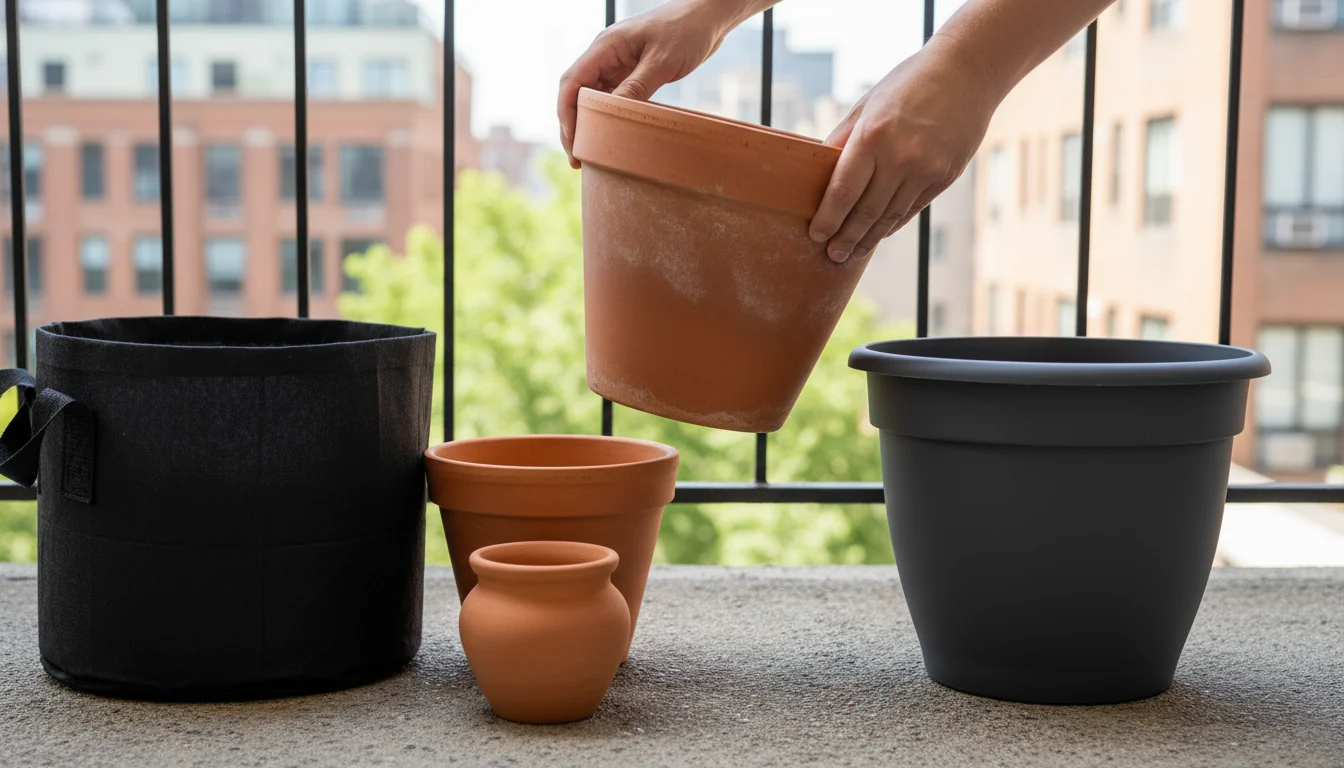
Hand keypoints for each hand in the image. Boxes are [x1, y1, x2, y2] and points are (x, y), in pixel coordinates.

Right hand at [558, 0, 758, 168]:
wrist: (708, 17)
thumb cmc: (686, 30)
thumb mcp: (662, 61)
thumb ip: (636, 87)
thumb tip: (611, 115)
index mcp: (606, 46)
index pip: (572, 81)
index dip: (566, 113)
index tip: (572, 141)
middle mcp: (606, 55)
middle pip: (576, 92)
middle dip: (573, 124)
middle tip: (578, 157)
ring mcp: (618, 63)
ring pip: (592, 97)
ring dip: (589, 123)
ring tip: (590, 152)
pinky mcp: (633, 71)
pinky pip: (612, 96)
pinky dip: (607, 116)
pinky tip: (610, 135)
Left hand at [809, 44, 996, 262]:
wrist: (967, 72)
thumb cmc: (909, 83)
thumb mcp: (868, 104)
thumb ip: (843, 139)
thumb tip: (819, 172)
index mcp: (872, 137)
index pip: (843, 191)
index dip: (828, 218)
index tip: (815, 234)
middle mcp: (899, 158)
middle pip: (865, 212)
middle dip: (846, 238)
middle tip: (832, 255)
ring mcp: (925, 171)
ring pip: (890, 216)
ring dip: (869, 239)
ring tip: (852, 253)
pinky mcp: (944, 177)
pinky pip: (912, 209)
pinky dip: (893, 224)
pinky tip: (880, 234)